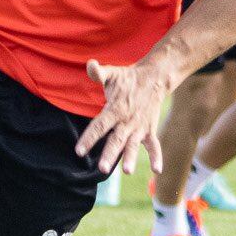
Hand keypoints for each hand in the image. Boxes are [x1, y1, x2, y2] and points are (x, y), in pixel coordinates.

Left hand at [76, 58, 170, 175]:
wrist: (154, 78)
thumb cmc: (127, 78)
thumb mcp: (112, 73)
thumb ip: (99, 72)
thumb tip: (90, 64)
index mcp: (115, 109)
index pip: (99, 126)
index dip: (88, 138)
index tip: (78, 151)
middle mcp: (127, 121)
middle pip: (116, 140)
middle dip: (109, 154)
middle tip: (102, 168)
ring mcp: (139, 127)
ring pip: (133, 145)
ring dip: (131, 158)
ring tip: (127, 171)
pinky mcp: (149, 130)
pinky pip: (154, 145)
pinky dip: (157, 157)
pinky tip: (157, 171)